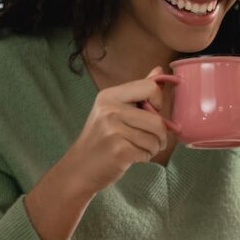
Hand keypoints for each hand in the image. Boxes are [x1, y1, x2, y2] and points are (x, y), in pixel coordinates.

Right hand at [60, 66, 170, 195]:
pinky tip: (132, 157)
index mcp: (109, 95)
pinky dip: (145, 157)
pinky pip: (147, 152)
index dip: (158, 102)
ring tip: (139, 148)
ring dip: (153, 148)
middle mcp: (110, 110)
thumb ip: (138, 91)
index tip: (151, 114)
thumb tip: (160, 70)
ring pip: (155, 138)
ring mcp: (113, 131)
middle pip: (157, 119)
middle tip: (152, 140)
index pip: (150, 87)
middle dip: (161, 134)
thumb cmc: (100, 139)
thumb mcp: (113, 109)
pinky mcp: (118, 151)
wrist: (78, 169)